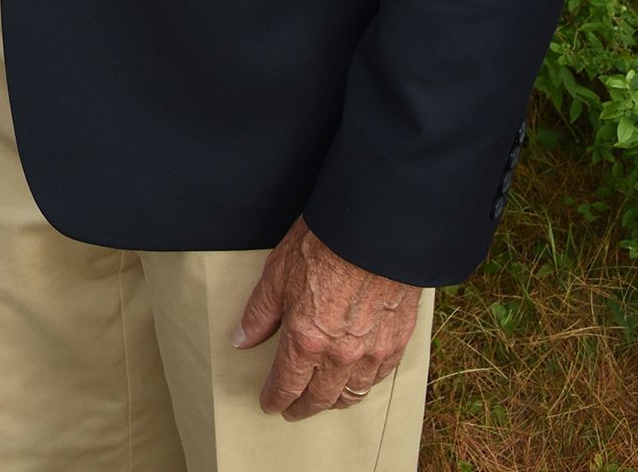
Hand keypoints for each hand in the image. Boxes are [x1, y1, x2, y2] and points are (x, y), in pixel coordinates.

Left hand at [233, 216, 421, 419]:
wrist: (374, 228)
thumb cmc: (324, 242)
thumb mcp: (277, 272)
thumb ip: (259, 312)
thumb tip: (241, 339)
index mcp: (305, 339)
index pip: (286, 385)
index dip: (274, 398)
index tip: (269, 403)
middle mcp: (339, 354)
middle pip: (319, 398)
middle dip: (302, 407)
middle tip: (293, 410)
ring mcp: (371, 351)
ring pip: (352, 394)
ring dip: (334, 401)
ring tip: (324, 399)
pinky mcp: (396, 340)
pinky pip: (379, 377)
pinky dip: (365, 384)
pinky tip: (358, 380)